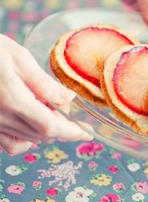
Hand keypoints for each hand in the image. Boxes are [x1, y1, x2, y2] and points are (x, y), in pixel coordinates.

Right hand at [0, 34, 91, 154]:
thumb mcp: (18, 58)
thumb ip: (44, 83)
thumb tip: (68, 100)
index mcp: (13, 101)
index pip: (50, 127)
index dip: (71, 132)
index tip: (86, 132)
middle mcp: (1, 118)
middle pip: (40, 136)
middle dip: (61, 130)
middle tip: (72, 118)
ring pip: (26, 141)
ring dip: (44, 133)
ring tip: (49, 113)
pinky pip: (8, 143)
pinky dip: (24, 139)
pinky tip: (28, 121)